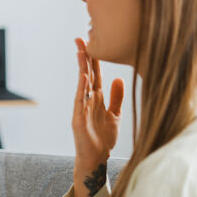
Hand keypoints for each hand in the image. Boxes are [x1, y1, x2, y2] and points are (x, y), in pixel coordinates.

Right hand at [72, 38, 123, 196]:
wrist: (95, 158)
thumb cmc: (103, 139)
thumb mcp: (114, 115)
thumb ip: (116, 97)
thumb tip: (119, 78)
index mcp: (97, 99)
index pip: (95, 74)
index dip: (94, 59)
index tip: (92, 42)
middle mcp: (88, 100)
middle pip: (86, 74)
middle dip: (84, 56)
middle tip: (81, 38)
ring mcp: (81, 108)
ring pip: (82, 83)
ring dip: (82, 67)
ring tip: (81, 51)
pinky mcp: (78, 118)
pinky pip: (80, 99)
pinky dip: (82, 87)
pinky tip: (84, 75)